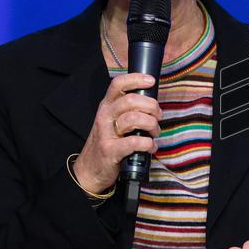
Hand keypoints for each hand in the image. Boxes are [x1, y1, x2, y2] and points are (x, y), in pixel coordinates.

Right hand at [72, 73, 160, 194]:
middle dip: (151, 107)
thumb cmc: (109, 142)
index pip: (118, 84)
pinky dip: (148, 144)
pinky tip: (150, 147)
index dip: (135, 79)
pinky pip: (134, 142)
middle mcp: (105, 116)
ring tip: (154, 133)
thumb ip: (130, 110)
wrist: (90, 170)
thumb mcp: (114, 121)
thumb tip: (153, 104)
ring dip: (151, 125)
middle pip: (131, 100)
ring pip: (134, 118)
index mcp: (108, 106)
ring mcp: (106, 133)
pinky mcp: (110, 150)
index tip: (151, 81)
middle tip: (158, 116)